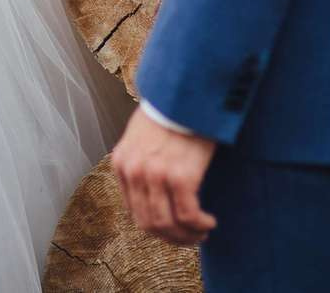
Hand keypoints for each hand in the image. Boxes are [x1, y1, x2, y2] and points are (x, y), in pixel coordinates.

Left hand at [111, 108, 217, 244]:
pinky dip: (199, 225)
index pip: (133, 211)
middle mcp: (133, 171)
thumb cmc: (170, 111)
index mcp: (121, 162)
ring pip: (167, 224)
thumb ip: (139, 159)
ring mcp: (155, 175)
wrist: (187, 91)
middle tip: (189, 238)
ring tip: (201, 232)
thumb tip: (149, 189)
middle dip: (171, 237)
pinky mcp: (180, 176)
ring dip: (186, 236)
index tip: (174, 229)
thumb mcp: (141, 134)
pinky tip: (208, 222)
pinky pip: (188, 216)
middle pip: (148, 223)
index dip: (156, 227)